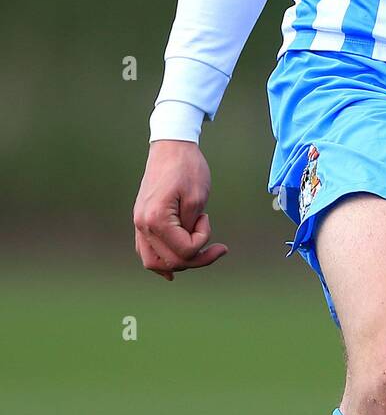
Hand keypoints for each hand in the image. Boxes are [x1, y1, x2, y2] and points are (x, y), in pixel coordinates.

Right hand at [132, 141, 227, 280]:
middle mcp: (142, 225)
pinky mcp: (141, 219)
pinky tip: (171, 269)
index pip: (183, 251)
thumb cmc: (187, 167)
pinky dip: (160, 260)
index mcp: (156, 219)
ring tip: (199, 259)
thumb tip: (189, 248)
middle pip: (170, 261)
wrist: (171, 145)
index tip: (206, 217)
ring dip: (178, 263)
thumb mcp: (198, 198)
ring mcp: (139, 223)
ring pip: (153, 262)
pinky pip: (146, 250)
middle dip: (197, 258)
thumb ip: (192, 228)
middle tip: (218, 247)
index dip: (202, 241)